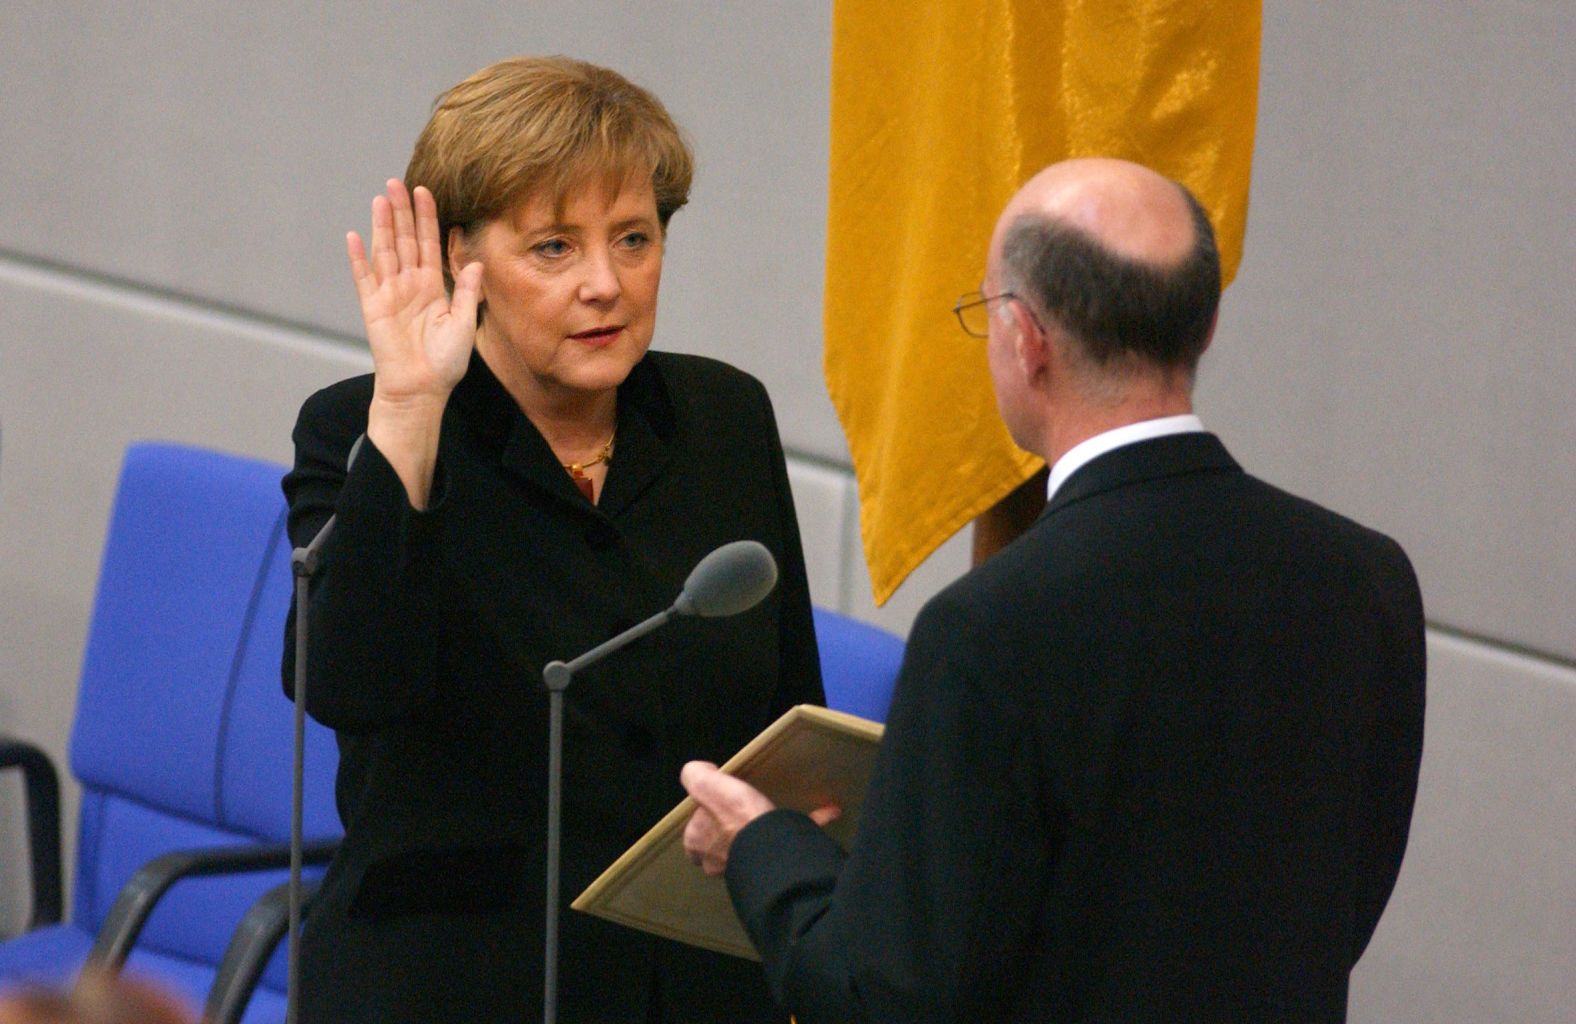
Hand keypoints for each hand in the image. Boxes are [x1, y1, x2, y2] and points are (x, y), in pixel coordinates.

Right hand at [348, 179, 482, 409]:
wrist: (422, 389)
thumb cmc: (445, 362)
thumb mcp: (464, 323)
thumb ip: (467, 292)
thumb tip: (475, 262)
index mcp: (433, 286)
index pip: (428, 244)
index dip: (427, 218)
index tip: (424, 191)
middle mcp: (410, 285)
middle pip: (405, 240)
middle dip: (402, 212)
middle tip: (397, 182)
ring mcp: (389, 293)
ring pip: (385, 251)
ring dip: (382, 225)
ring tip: (380, 199)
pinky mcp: (373, 307)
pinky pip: (364, 278)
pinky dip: (358, 258)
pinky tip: (354, 236)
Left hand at [680, 762, 839, 876]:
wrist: (771, 847)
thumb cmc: (736, 815)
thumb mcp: (706, 784)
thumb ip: (694, 775)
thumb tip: (701, 770)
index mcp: (698, 845)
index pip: (694, 831)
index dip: (704, 815)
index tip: (719, 801)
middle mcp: (718, 862)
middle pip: (722, 842)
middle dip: (734, 828)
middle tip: (748, 807)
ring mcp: (748, 867)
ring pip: (755, 846)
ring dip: (769, 830)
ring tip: (782, 811)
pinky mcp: (777, 865)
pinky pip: (792, 843)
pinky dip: (809, 825)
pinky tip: (828, 812)